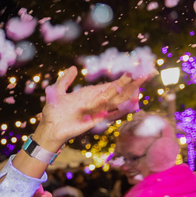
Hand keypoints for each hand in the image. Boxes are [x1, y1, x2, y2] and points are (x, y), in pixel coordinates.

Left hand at [34, 66, 148, 151]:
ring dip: (130, 92)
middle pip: (118, 91)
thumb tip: (75, 68)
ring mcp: (97, 111)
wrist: (49, 128)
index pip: (110, 85)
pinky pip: (111, 113)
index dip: (123, 78)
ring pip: (117, 100)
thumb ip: (65, 80)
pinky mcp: (95, 120)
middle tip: (146, 73)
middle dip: (132, 83)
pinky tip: (131, 103)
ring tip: (142, 83)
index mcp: (90, 94)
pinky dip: (121, 108)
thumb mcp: (57, 92)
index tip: (134, 70)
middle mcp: (97, 102)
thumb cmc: (52, 112)